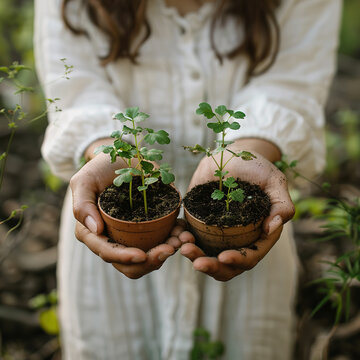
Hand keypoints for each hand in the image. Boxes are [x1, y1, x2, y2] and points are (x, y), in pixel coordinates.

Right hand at [70, 151, 194, 277]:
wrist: (120, 158)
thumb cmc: (99, 169)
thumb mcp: (85, 181)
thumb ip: (83, 205)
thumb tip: (96, 231)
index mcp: (93, 233)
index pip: (107, 252)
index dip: (124, 257)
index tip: (142, 255)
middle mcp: (112, 240)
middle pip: (130, 264)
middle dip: (151, 260)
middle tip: (171, 248)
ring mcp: (131, 237)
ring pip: (149, 258)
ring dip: (166, 252)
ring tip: (181, 238)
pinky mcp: (148, 229)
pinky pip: (161, 243)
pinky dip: (174, 240)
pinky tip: (183, 231)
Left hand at [181, 139, 294, 280]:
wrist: (232, 154)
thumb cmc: (257, 167)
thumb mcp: (274, 181)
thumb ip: (281, 204)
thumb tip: (272, 228)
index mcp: (258, 234)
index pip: (250, 256)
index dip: (239, 260)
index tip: (223, 257)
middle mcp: (237, 238)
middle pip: (225, 264)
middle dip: (211, 266)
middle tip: (195, 260)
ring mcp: (217, 231)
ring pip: (206, 255)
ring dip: (194, 255)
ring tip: (183, 246)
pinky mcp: (199, 221)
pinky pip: (190, 236)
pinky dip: (183, 239)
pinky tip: (178, 234)